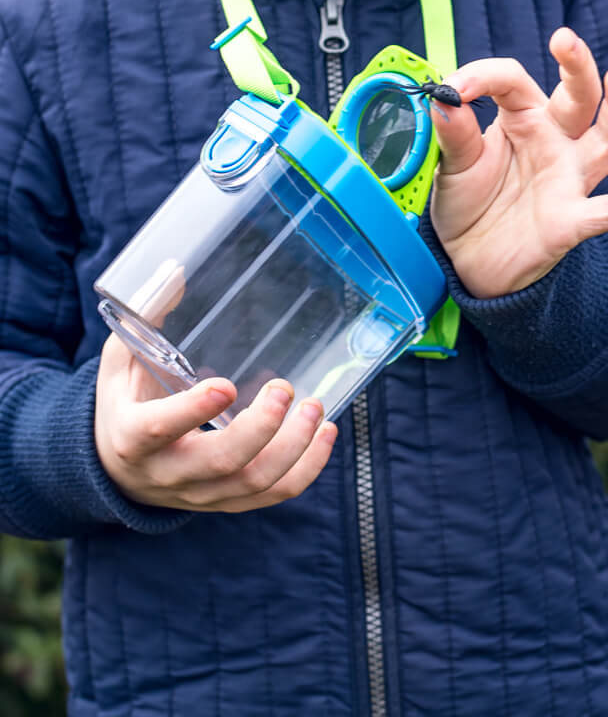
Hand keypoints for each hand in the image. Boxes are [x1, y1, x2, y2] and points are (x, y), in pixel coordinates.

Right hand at [94, 333, 337, 511]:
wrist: (116, 469)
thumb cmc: (126, 402)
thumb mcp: (122, 361)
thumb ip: (146, 318)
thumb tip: (177, 270)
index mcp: (133, 436)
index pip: (157, 431)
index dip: (191, 412)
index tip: (226, 385)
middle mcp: (168, 472)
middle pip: (221, 462)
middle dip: (261, 428)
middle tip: (284, 388)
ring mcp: (202, 493)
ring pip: (254, 482)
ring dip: (294, 446)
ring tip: (316, 407)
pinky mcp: (229, 501)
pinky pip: (274, 495)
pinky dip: (308, 468)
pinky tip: (327, 433)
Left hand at [430, 27, 607, 297]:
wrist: (468, 262)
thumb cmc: (468, 203)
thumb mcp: (454, 165)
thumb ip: (453, 132)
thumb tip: (444, 96)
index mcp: (524, 118)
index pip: (514, 81)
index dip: (484, 77)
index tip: (453, 88)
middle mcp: (555, 141)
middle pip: (578, 98)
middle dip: (577, 68)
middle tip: (565, 40)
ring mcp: (569, 179)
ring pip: (606, 140)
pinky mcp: (572, 220)